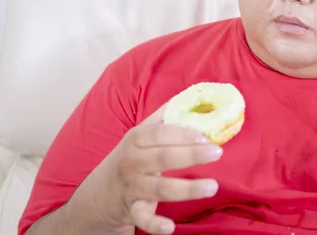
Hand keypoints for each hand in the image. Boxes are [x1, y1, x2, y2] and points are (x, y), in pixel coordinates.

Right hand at [72, 104, 222, 234]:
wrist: (99, 193)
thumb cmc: (132, 156)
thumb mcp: (143, 133)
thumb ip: (168, 115)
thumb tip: (196, 94)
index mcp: (137, 139)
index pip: (160, 133)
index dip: (183, 133)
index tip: (206, 135)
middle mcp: (132, 161)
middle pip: (162, 157)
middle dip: (190, 155)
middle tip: (217, 152)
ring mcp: (132, 187)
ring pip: (159, 189)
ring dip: (186, 189)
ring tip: (212, 187)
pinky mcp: (132, 210)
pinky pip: (143, 218)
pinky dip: (155, 224)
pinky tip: (170, 228)